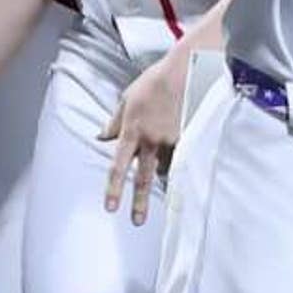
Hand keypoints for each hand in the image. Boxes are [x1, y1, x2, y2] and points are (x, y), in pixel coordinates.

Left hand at [100, 47, 192, 224]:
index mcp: (132, 131)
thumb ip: (114, 122)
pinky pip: (183, 158)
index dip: (114, 188)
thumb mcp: (126, 99)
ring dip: (162, 172)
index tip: (111, 207)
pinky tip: (183, 167)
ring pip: (165, 168)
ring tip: (164, 162)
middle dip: (139, 202)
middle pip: (143, 177)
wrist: (185, 71)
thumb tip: (101, 136)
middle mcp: (151, 140)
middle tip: (136, 221)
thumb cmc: (152, 83)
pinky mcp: (191, 138)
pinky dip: (180, 164)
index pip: (119, 165)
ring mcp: (173, 141)